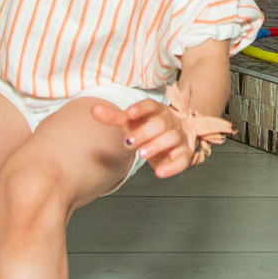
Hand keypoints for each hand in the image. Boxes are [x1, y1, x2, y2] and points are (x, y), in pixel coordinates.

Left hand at [93, 87, 231, 178]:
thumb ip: (114, 117)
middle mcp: (170, 122)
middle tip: (128, 143)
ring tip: (141, 154)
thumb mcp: (131, 123)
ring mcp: (179, 137)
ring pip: (172, 138)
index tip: (129, 113)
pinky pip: (182, 160)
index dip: (141, 109)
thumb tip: (93, 110)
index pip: (151, 105)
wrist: (173, 139)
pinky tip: (160, 173)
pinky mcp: (184, 154)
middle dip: (144, 133)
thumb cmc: (148, 128)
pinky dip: (172, 167)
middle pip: (160, 124)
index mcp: (157, 111)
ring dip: (156, 146)